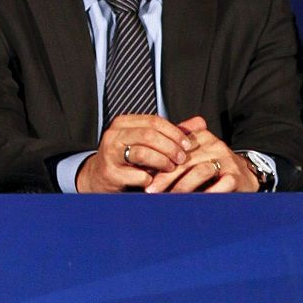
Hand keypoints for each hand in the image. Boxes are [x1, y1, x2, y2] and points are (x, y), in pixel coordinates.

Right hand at [75, 114, 194, 192]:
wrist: (101, 177)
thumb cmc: (129, 159)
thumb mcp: (147, 143)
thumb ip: (172, 133)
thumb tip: (200, 123)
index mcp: (124, 123)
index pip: (153, 121)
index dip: (173, 132)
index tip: (187, 144)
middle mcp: (114, 134)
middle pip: (149, 135)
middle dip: (170, 147)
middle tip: (182, 159)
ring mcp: (111, 153)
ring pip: (142, 153)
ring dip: (162, 162)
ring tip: (171, 169)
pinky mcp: (111, 172)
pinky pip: (137, 175)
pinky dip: (150, 179)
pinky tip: (155, 182)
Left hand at [145, 116, 257, 192]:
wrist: (248, 174)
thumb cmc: (215, 166)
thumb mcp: (196, 153)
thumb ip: (173, 152)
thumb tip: (144, 159)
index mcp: (200, 136)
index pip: (175, 148)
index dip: (158, 161)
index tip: (144, 174)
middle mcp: (213, 145)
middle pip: (185, 160)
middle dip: (166, 177)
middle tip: (151, 190)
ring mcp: (226, 160)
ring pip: (200, 172)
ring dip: (183, 187)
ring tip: (170, 198)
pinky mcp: (236, 176)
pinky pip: (220, 185)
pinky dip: (207, 194)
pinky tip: (195, 203)